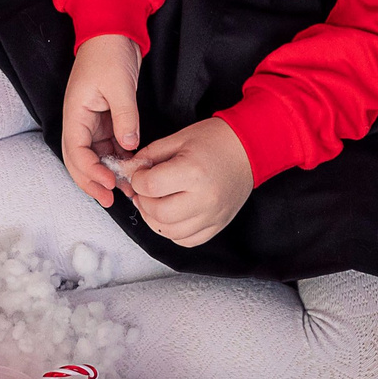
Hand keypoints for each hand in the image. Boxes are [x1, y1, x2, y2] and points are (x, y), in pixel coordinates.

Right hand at [60, 35, 142, 209]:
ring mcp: (92, 120)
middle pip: (79, 160)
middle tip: (110, 199)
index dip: (90, 171)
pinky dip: (117, 159)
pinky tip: (131, 169)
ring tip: (125, 190)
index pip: (76, 151)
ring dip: (106, 173)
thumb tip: (129, 147)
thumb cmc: (109, 52)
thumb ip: (125, 117)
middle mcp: (79, 120)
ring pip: (94, 156)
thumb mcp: (119, 85)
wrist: (113, 30)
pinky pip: (108, 146)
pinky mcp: (105, 118)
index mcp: (75, 112)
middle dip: (92, 182)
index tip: (108, 183)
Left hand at [123, 118, 254, 247]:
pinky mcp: (218, 225)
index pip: (151, 186)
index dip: (137, 180)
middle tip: (143, 190)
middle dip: (143, 201)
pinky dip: (172, 232)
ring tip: (153, 203)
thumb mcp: (178, 138)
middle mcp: (204, 198)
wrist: (249, 149)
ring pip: (170, 232)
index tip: (138, 174)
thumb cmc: (215, 140)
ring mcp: (212, 215)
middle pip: (158, 213)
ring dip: (154, 219)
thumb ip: (149, 156)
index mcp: (193, 172)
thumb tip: (129, 171)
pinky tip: (170, 216)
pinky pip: (187, 240)